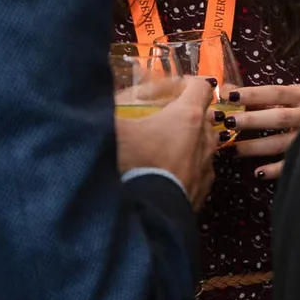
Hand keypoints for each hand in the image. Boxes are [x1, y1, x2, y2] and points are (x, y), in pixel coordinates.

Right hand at [114, 76, 217, 209]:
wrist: (147, 216)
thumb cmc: (134, 165)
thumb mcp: (113, 132)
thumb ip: (105, 111)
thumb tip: (91, 102)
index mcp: (187, 116)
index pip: (201, 85)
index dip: (188, 83)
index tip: (172, 90)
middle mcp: (204, 137)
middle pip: (204, 115)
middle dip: (187, 113)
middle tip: (163, 119)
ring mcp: (208, 165)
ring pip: (205, 143)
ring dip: (191, 141)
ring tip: (165, 147)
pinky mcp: (205, 189)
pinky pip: (201, 169)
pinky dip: (190, 166)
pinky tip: (169, 173)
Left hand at [225, 84, 299, 180]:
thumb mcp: (285, 98)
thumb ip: (257, 97)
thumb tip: (226, 91)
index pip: (275, 93)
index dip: (252, 95)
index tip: (229, 97)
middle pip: (278, 118)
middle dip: (252, 120)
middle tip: (229, 122)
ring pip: (281, 143)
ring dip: (256, 146)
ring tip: (234, 149)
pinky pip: (290, 164)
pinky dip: (274, 169)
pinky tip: (258, 172)